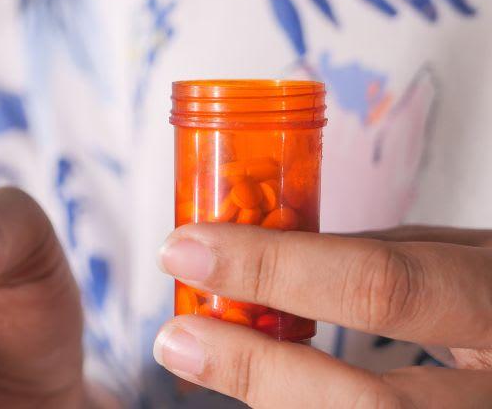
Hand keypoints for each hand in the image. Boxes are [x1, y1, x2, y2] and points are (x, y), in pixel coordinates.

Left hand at [155, 224, 491, 407]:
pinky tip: (273, 388)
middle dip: (256, 368)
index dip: (273, 268)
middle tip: (178, 337)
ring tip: (207, 360)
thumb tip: (274, 261)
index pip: (384, 285)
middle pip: (368, 404)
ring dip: (270, 401)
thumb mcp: (474, 261)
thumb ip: (389, 262)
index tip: (188, 248)